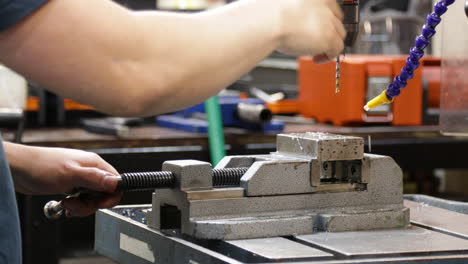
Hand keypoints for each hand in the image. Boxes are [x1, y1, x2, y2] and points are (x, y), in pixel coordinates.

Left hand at [5, 142, 121, 216]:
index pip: (116, 183)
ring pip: (93, 199)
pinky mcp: (71, 186)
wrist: (18, 169)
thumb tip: (117, 183)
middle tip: (77, 204)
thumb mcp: (71, 174)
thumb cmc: (40, 166)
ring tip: (67, 204)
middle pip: (105, 194)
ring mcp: (80, 179)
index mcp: (94, 164)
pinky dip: (75, 206)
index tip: (99, 204)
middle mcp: (90, 171)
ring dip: (81, 207)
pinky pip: (81, 200)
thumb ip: (95, 178)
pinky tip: (65, 204)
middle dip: (91, 204)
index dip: (110, 197)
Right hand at [276, 0, 345, 62]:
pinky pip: (337, 49)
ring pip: (339, 34)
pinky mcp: (329, 37)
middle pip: (337, 20)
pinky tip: (316, 58)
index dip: (325, 19)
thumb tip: (295, 21)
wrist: (268, 22)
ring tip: (314, 52)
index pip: (330, 6)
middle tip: (316, 41)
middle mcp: (326, 4)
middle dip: (329, 31)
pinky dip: (328, 56)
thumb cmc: (269, 14)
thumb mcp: (284, 5)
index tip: (318, 28)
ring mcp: (329, 21)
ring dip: (328, 44)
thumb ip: (296, 11)